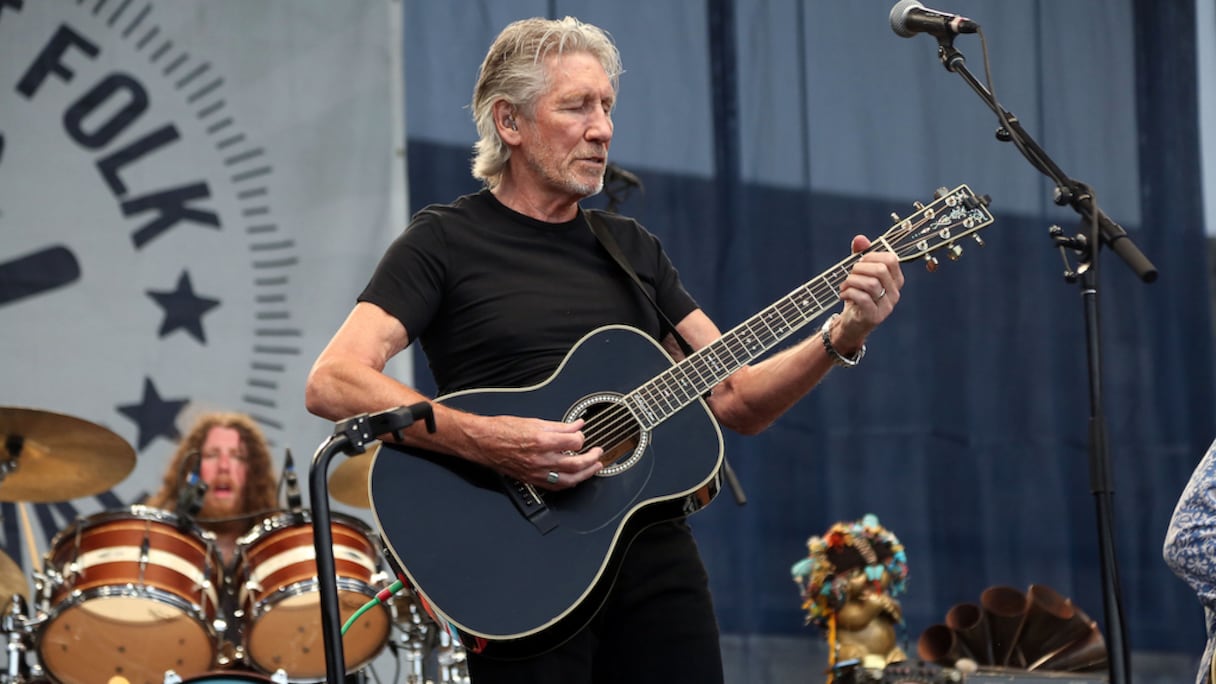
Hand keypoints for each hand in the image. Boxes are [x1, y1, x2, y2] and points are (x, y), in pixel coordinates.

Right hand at [465, 415, 602, 489]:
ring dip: (586, 474)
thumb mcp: (534, 421)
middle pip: (576, 463)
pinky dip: (569, 483)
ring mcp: (537, 472)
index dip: (582, 438)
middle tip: (598, 453)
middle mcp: (541, 459)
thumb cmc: (502, 430)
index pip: (575, 442)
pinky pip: (556, 486)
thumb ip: (559, 426)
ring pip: (569, 479)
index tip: (581, 435)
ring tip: (594, 468)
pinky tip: (575, 478)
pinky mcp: (532, 479)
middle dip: (592, 459)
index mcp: (542, 440)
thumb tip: (577, 425)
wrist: (483, 442)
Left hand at [834, 234, 904, 349]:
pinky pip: (863, 298)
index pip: (891, 259)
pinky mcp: (874, 317)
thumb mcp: (860, 274)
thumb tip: (860, 239)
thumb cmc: (858, 295)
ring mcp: (886, 306)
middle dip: (859, 268)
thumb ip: (861, 255)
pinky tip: (843, 295)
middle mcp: (895, 293)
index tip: (859, 262)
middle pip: (880, 270)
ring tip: (844, 286)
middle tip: (849, 275)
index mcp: (895, 280)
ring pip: (871, 284)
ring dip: (852, 281)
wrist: (852, 324)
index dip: (871, 256)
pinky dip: (849, 293)